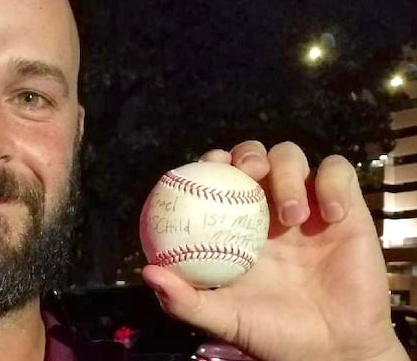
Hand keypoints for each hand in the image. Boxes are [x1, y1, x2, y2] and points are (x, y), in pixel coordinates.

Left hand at [141, 141, 407, 360]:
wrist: (331, 351)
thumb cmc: (273, 333)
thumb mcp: (222, 317)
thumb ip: (185, 299)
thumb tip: (148, 272)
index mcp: (237, 225)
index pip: (219, 177)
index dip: (210, 164)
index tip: (205, 166)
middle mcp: (269, 208)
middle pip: (254, 156)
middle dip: (247, 154)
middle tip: (247, 172)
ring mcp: (307, 205)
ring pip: (292, 157)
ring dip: (288, 175)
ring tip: (291, 216)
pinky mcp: (346, 209)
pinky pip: (339, 173)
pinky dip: (332, 184)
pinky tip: (330, 215)